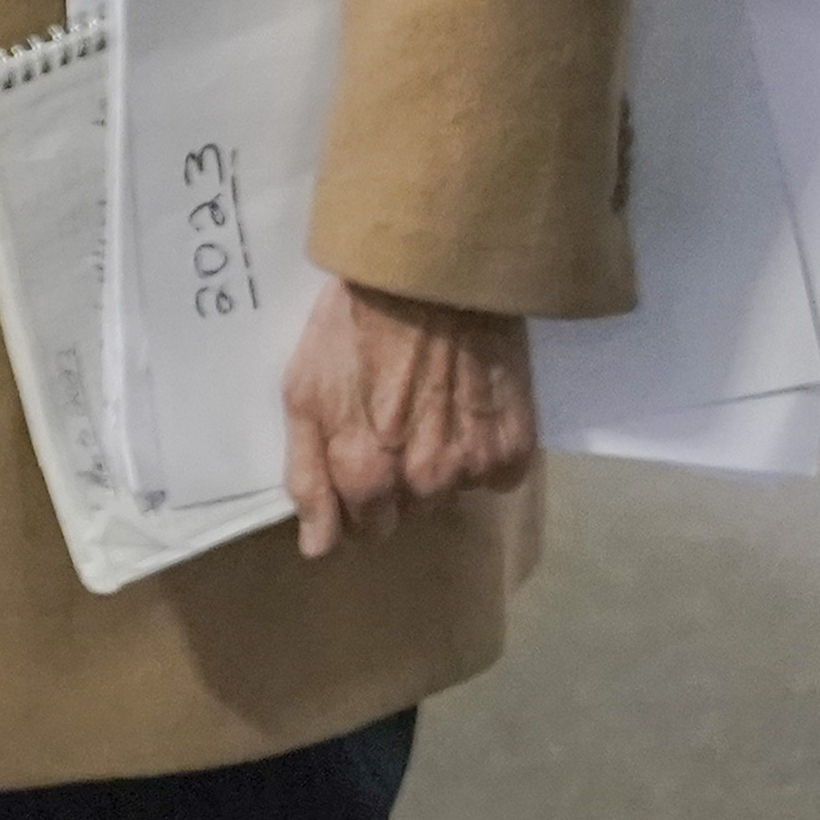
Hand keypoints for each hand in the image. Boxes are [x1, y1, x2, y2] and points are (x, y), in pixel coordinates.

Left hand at [280, 281, 538, 559]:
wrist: (434, 272)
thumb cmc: (357, 324)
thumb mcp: (305, 391)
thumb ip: (307, 477)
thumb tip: (318, 547)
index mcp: (365, 475)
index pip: (363, 528)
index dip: (359, 493)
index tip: (364, 450)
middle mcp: (422, 484)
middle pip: (409, 512)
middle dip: (400, 480)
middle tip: (399, 418)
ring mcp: (472, 467)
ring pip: (451, 492)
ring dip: (442, 464)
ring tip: (435, 403)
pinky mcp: (515, 447)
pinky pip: (497, 475)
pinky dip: (485, 450)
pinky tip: (471, 407)